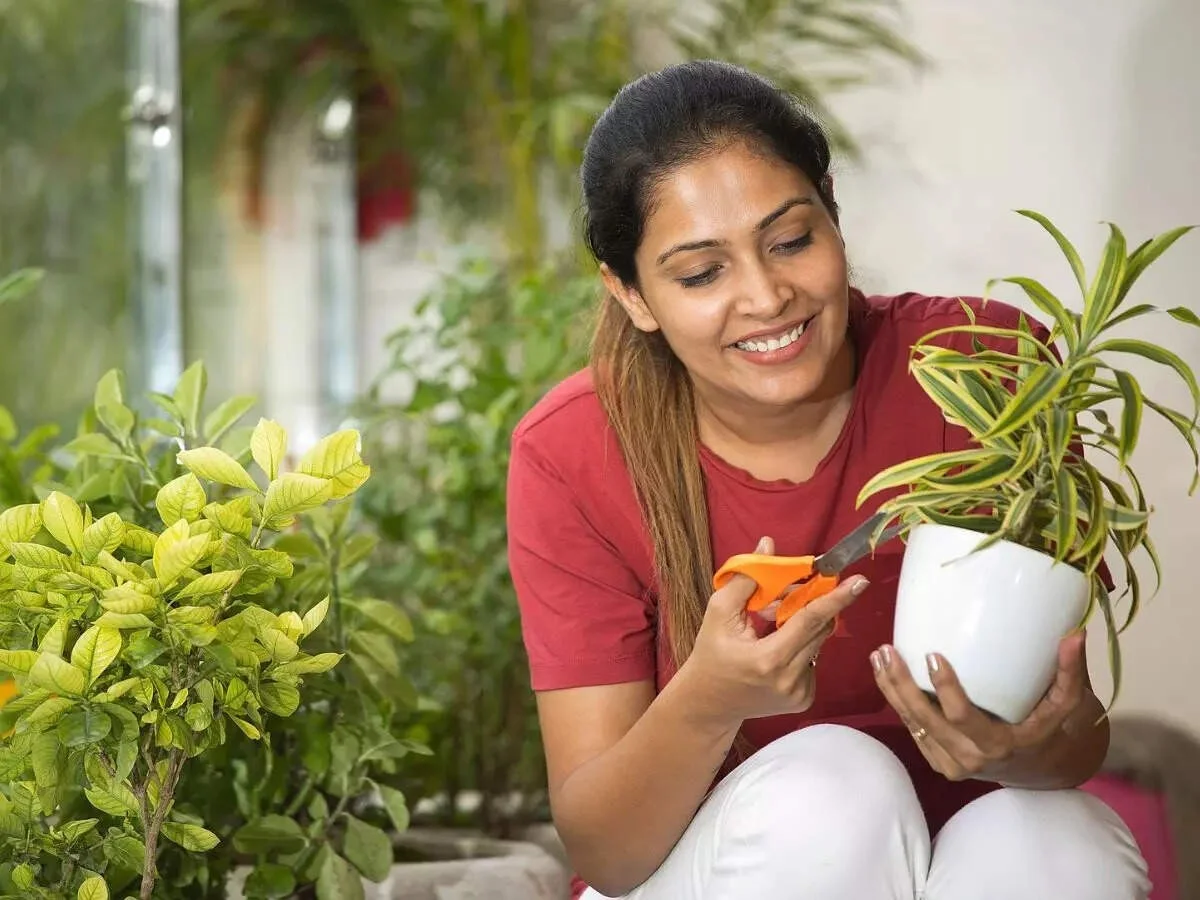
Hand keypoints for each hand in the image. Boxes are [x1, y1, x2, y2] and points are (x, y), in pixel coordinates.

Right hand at [677, 536, 870, 726]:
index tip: (859, 581)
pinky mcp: (804, 700)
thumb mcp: (718, 614)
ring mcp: (799, 693)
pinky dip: (801, 647)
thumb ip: (746, 580)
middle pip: (819, 629)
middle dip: (809, 604)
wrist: (708, 704)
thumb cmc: (710, 654)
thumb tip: (769, 545)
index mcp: (769, 659)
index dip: (835, 598)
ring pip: (818, 643)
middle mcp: (790, 679)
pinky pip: (813, 660)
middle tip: (788, 595)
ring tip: (771, 628)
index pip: (810, 621)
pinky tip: (775, 652)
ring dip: (804, 626)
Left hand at [870, 631, 1089, 781]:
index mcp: (999, 745)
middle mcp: (970, 758)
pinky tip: (884, 674)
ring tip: (878, 656)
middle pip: (926, 721)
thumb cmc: (1050, 727)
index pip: (964, 717)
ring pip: (912, 725)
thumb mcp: (1066, 703)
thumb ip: (1070, 671)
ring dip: (890, 690)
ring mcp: (950, 763)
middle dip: (902, 685)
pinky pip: (912, 730)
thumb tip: (1076, 634)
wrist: (1037, 767)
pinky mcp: (937, 760)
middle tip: (887, 650)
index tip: (932, 655)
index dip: (946, 689)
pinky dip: (897, 703)